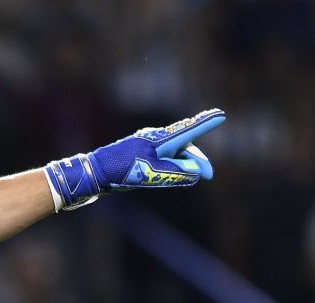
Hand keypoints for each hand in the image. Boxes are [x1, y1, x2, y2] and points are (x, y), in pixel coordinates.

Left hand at [44, 108, 224, 211]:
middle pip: (185, 146)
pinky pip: (164, 156)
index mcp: (160, 140)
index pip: (189, 130)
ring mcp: (147, 145)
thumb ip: (175, 172)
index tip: (221, 114)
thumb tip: (196, 172)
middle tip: (208, 175)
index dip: (206, 123)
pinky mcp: (140, 154)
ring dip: (186, 162)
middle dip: (198, 159)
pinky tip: (174, 170)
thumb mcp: (151, 174)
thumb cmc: (121, 171)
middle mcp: (155, 139)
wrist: (93, 172)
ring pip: (174, 152)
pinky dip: (174, 163)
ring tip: (196, 174)